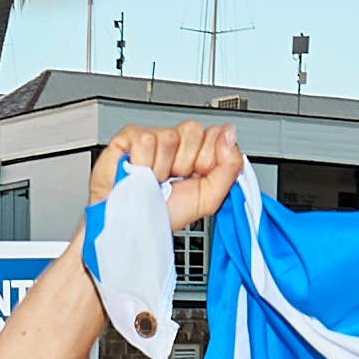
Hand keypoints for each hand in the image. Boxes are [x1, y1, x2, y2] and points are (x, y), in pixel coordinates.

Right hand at [87, 121, 245, 230]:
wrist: (131, 227)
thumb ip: (229, 167)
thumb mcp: (208, 198)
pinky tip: (139, 172)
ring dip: (162, 167)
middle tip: (172, 180)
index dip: (207, 159)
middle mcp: (176, 141)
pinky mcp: (129, 137)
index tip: (195, 177)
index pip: (215, 134)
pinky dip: (143, 164)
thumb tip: (230, 133)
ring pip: (170, 137)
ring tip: (153, 180)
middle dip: (185, 163)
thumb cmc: (163, 214)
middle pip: (193, 131)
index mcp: (196, 153)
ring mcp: (152, 137)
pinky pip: (146, 140)